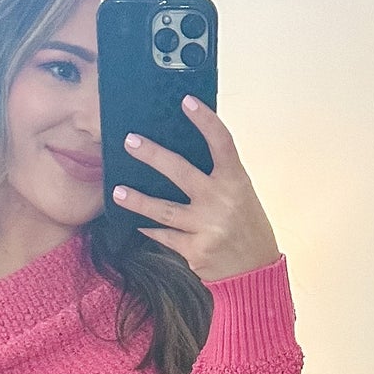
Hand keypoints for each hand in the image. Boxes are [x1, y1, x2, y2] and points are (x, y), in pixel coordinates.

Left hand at [111, 97, 280, 283]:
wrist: (255, 272)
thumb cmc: (246, 228)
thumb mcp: (241, 195)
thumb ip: (218, 177)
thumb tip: (183, 154)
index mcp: (236, 181)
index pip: (221, 142)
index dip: (205, 120)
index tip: (187, 101)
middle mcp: (221, 201)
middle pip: (180, 172)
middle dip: (152, 155)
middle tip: (130, 142)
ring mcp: (206, 227)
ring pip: (163, 210)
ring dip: (137, 200)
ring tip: (118, 191)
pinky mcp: (195, 250)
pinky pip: (165, 236)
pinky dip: (150, 229)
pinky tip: (136, 222)